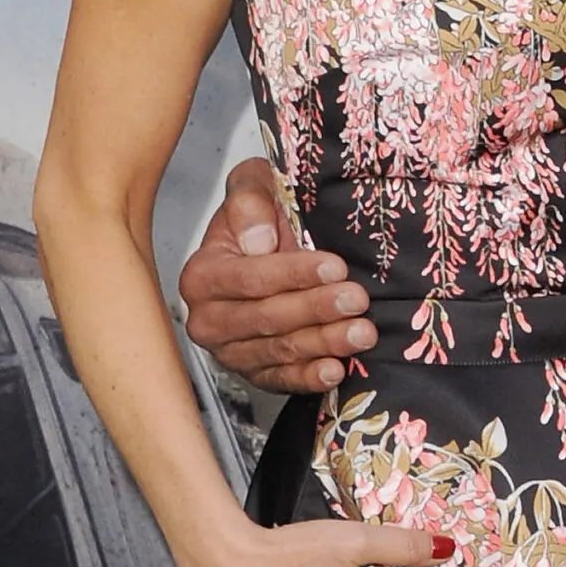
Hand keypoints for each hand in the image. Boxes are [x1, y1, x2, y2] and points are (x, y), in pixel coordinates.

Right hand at [180, 156, 377, 393]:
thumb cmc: (261, 217)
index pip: (250, 278)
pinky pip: (281, 380)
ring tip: (362, 332)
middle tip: (357, 299)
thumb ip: (249, 199)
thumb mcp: (254, 187)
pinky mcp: (255, 373)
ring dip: (324, 343)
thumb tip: (259, 240)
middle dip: (315, 309)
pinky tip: (337, 370)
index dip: (294, 274)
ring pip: (279, 351)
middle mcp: (208, 320)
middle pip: (266, 317)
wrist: (269, 246)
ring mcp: (231, 351)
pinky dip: (309, 377)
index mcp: (202, 275)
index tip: (336, 267)